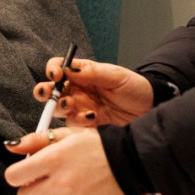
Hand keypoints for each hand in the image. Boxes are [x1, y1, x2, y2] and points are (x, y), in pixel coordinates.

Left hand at [3, 126, 128, 194]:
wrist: (132, 160)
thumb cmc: (99, 146)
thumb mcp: (67, 135)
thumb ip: (35, 140)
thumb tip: (10, 146)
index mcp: (53, 159)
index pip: (14, 176)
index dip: (18, 175)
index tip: (28, 174)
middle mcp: (61, 182)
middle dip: (30, 191)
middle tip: (44, 185)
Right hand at [36, 55, 153, 126]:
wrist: (150, 110)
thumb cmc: (135, 88)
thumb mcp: (116, 76)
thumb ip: (92, 71)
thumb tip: (69, 67)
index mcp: (82, 75)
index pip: (58, 67)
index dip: (53, 70)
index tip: (56, 74)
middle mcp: (77, 92)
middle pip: (50, 91)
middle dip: (45, 92)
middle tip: (50, 94)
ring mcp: (80, 109)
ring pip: (58, 109)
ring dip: (60, 107)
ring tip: (72, 105)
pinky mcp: (86, 127)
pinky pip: (73, 126)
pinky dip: (78, 122)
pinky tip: (91, 117)